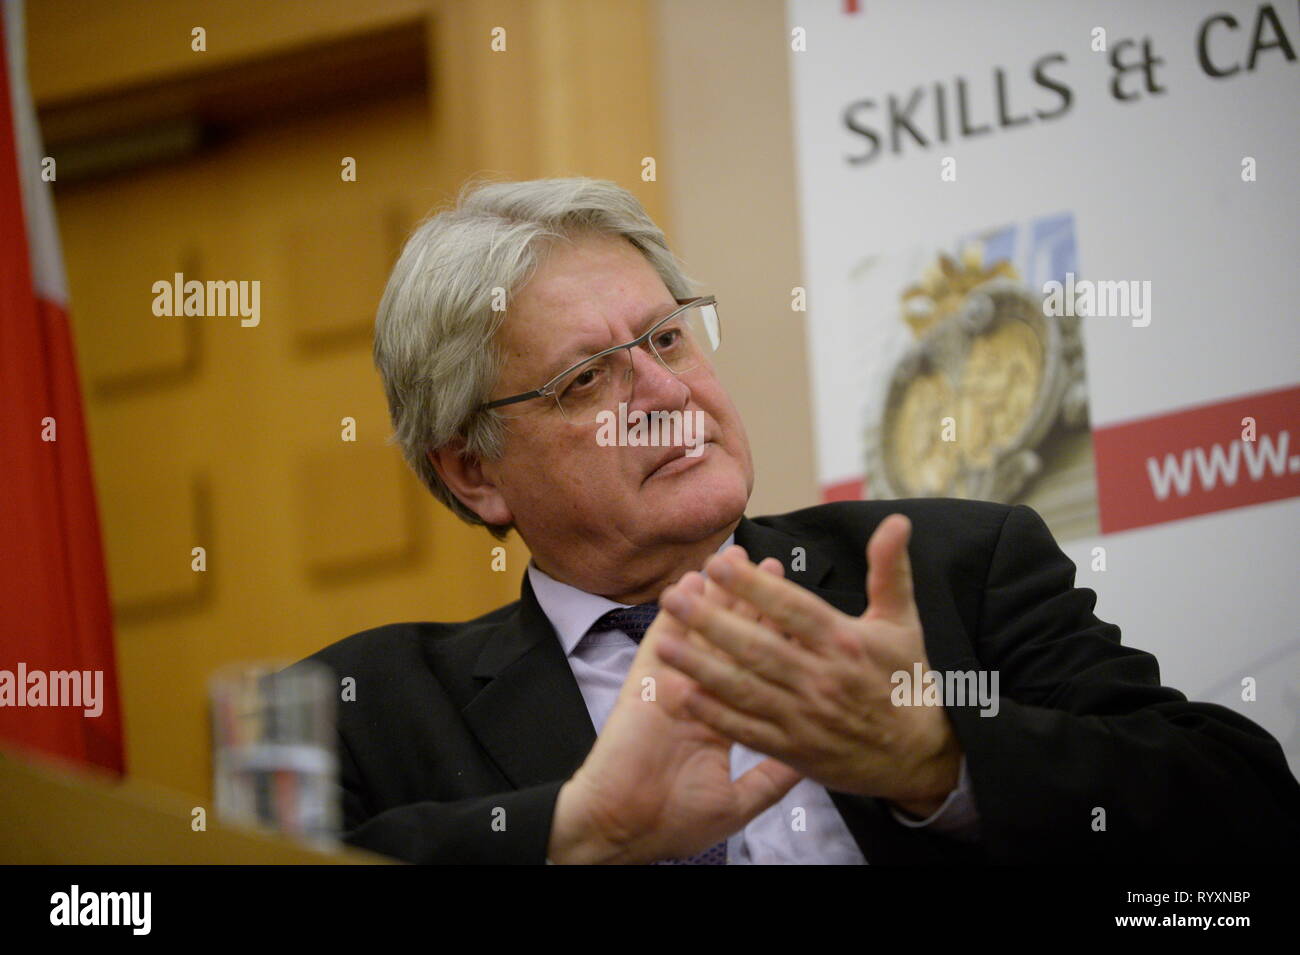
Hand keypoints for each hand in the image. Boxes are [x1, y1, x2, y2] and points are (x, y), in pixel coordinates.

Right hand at [549, 558, 801, 863]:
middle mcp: (700, 694)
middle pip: (731, 639)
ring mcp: (672, 684)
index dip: (775, 638)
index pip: (756, 671)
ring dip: (718, 592)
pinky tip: (692, 578)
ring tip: (736, 555)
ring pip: (699, 629)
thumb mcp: (737, 803)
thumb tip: (808, 760)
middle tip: (769, 563)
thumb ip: (772, 778)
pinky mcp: (646, 683)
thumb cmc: (673, 822)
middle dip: (752, 602)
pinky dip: (679, 606)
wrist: (623, 828)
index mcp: (723, 721)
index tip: (797, 612)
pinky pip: (663, 636)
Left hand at [654, 514, 961, 815]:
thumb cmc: (906, 680)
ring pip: (745, 689)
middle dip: (711, 622)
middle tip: (671, 596)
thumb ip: (890, 570)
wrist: (920, 757)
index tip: (717, 563)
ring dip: (701, 666)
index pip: (793, 609)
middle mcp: (821, 680)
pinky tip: (680, 695)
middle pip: (759, 647)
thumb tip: (897, 520)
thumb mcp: (903, 621)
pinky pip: (746, 731)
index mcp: (844, 643)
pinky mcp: (794, 750)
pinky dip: (713, 714)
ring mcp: (805, 718)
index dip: (754, 587)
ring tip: (661, 643)